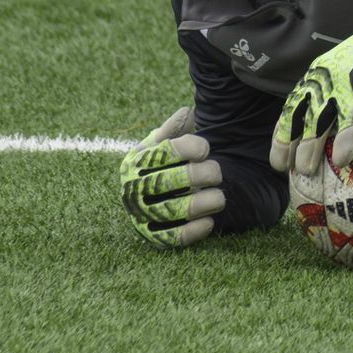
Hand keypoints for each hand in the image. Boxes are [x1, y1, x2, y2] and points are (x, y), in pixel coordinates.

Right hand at [118, 107, 224, 247]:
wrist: (157, 195)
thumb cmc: (165, 163)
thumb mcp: (164, 141)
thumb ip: (175, 127)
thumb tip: (186, 114)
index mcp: (135, 162)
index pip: (165, 152)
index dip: (192, 147)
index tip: (206, 149)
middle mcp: (133, 189)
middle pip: (168, 181)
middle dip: (202, 175)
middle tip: (218, 173)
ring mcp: (141, 215)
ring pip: (172, 210)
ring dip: (203, 203)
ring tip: (219, 197)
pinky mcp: (153, 238)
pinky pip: (173, 238)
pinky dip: (194, 230)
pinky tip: (210, 221)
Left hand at [270, 0, 352, 173]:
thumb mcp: (345, 69)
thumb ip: (336, 89)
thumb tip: (332, 115)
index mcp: (316, 76)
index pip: (292, 106)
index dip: (283, 130)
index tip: (278, 151)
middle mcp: (321, 81)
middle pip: (297, 116)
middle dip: (286, 143)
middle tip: (282, 167)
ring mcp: (339, 86)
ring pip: (317, 122)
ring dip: (310, 148)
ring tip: (305, 170)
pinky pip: (349, 119)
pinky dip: (344, 140)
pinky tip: (340, 159)